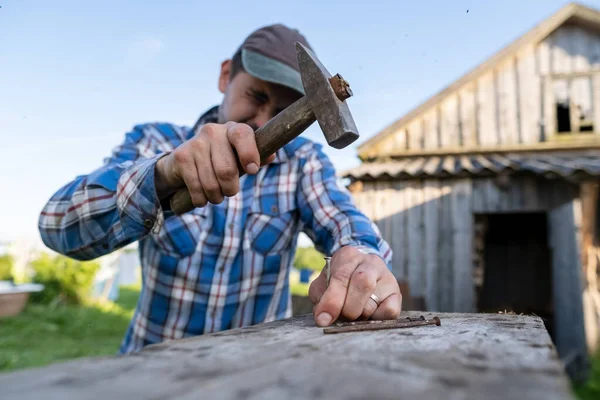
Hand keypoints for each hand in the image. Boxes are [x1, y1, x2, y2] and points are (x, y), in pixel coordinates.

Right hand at [155, 122, 274, 204]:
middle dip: (230, 189)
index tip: (252, 171)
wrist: (183, 163)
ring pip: (211, 183)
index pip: (243, 134)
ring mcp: (195, 142)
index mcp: (232, 129)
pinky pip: (196, 187)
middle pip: (227, 170)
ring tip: (215, 196)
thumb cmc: (221, 161)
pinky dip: (201, 199)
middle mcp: (213, 131)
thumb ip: (257, 157)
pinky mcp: (181, 156)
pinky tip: (201, 197)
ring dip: (215, 197)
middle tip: (229, 192)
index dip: (249, 154)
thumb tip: (271, 155)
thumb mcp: (240, 159)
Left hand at [308, 246, 401, 325]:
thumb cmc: (339, 282)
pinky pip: (389, 312)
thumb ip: (321, 299)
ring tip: (355, 313)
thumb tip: (323, 318)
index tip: (323, 320)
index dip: (332, 301)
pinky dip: (376, 318)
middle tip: (342, 316)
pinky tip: (370, 314)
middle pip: (362, 284)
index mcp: (349, 255)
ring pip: (373, 302)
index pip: (341, 277)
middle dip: (348, 308)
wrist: (361, 275)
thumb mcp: (324, 285)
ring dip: (360, 315)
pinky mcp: (397, 293)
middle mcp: (371, 262)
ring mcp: (387, 277)